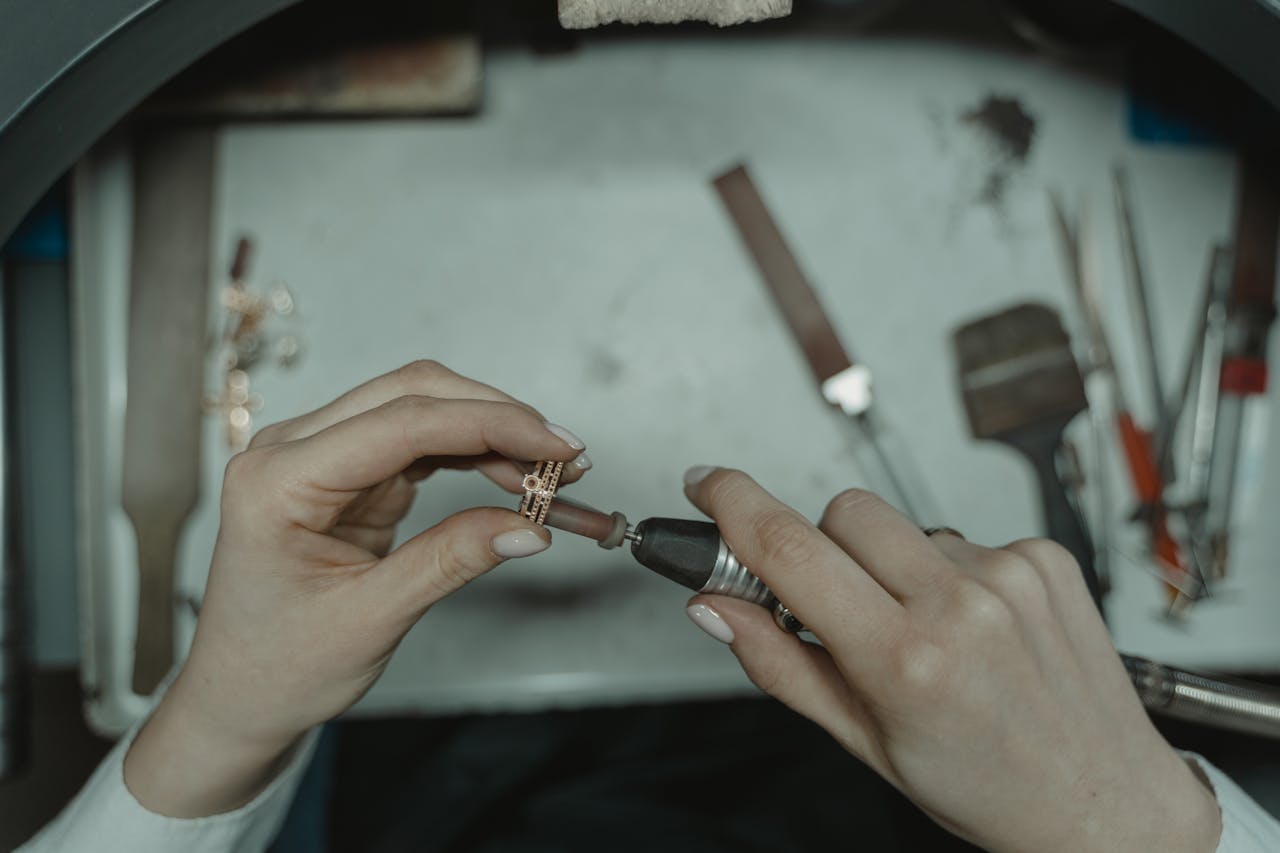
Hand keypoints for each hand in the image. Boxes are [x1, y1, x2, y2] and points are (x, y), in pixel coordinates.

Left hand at [124, 361, 589, 815]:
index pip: (401, 423)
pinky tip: (511, 475)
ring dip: (490, 431)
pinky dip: (471, 452)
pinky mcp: (346, 471)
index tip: (556, 448)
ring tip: (549, 473)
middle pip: (412, 395)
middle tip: (565, 459)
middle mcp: (292, 451)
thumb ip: (449, 562)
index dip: (490, 424)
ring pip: (420, 408)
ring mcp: (318, 455)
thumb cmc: (280, 665)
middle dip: (497, 417)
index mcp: (278, 480)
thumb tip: (529, 527)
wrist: (239, 694)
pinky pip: (419, 441)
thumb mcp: (370, 619)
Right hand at [680, 468, 1220, 852]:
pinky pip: (960, 535)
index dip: (733, 504)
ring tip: (924, 628)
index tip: (708, 483)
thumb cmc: (985, 786)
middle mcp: (962, 606)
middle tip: (841, 608)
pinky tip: (973, 623)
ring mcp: (1010, 575)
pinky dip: (950, 571)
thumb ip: (779, 664)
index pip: (791, 549)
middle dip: (824, 550)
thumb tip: (715, 608)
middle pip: (844, 513)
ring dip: (890, 563)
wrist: (1102, 802)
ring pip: (902, 524)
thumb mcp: (864, 743)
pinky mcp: (1045, 558)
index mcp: (905, 660)